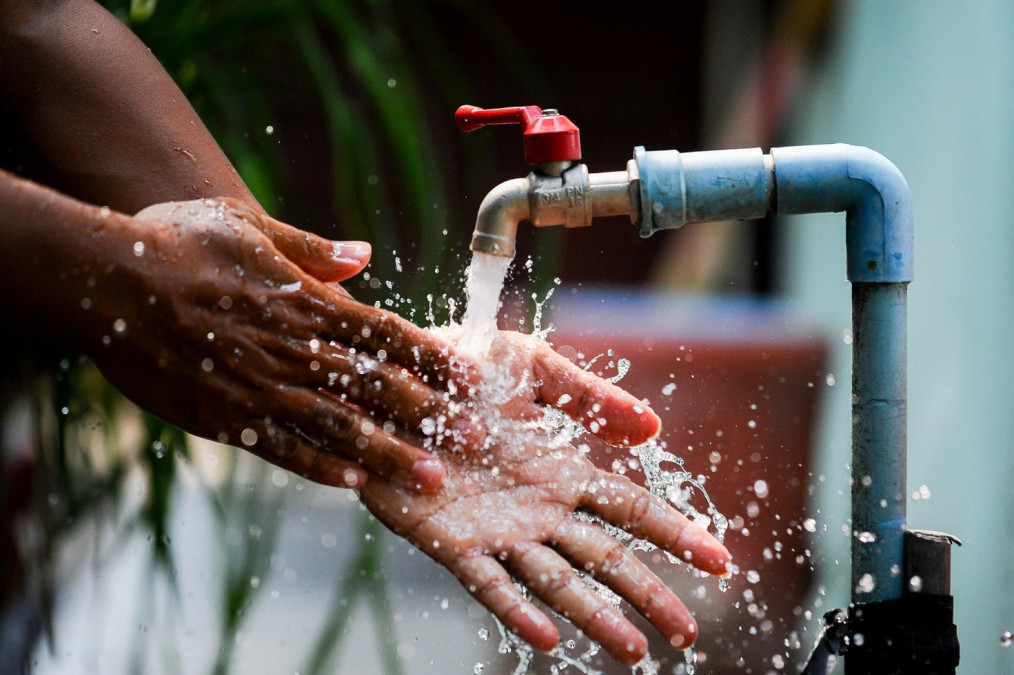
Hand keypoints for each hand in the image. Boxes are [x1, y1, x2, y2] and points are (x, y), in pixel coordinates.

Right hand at [88, 198, 479, 491]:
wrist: (108, 280)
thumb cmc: (179, 241)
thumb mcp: (249, 226)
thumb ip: (312, 248)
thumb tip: (364, 254)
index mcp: (306, 302)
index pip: (385, 333)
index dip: (433, 356)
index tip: (471, 377)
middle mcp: (294, 349)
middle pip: (376, 387)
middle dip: (431, 414)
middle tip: (477, 439)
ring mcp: (261, 388)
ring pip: (339, 427)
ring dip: (389, 454)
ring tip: (431, 479)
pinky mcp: (225, 418)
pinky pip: (281, 448)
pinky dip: (319, 466)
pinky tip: (354, 485)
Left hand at [360, 332, 730, 664]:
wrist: (385, 380)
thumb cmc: (458, 369)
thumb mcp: (529, 367)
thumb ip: (586, 396)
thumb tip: (655, 427)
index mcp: (561, 471)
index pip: (631, 509)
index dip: (675, 534)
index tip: (721, 561)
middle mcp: (538, 509)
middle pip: (606, 559)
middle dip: (650, 594)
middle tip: (688, 633)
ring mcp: (498, 531)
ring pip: (557, 583)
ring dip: (596, 617)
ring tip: (635, 651)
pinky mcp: (450, 542)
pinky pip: (488, 584)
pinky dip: (517, 611)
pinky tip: (546, 636)